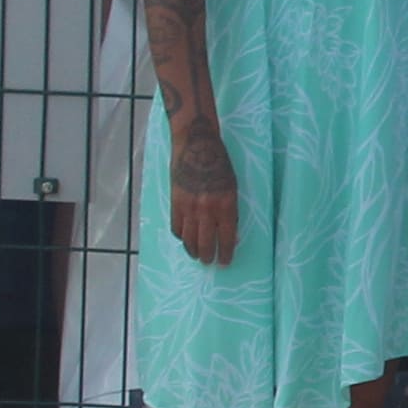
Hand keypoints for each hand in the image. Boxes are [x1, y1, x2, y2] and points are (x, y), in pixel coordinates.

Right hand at [164, 132, 238, 267]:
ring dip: (193, 250)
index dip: (225, 253)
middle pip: (205, 242)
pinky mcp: (175, 202)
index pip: (225, 238)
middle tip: (210, 262)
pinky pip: (176, 226)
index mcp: (226, 205)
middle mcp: (206, 209)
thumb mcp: (233, 187)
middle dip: (208, 256)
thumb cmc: (220, 164)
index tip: (225, 262)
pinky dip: (180, 236)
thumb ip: (230, 210)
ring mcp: (188, 206)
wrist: (196, 145)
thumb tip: (229, 233)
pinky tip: (184, 239)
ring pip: (188, 238)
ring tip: (197, 256)